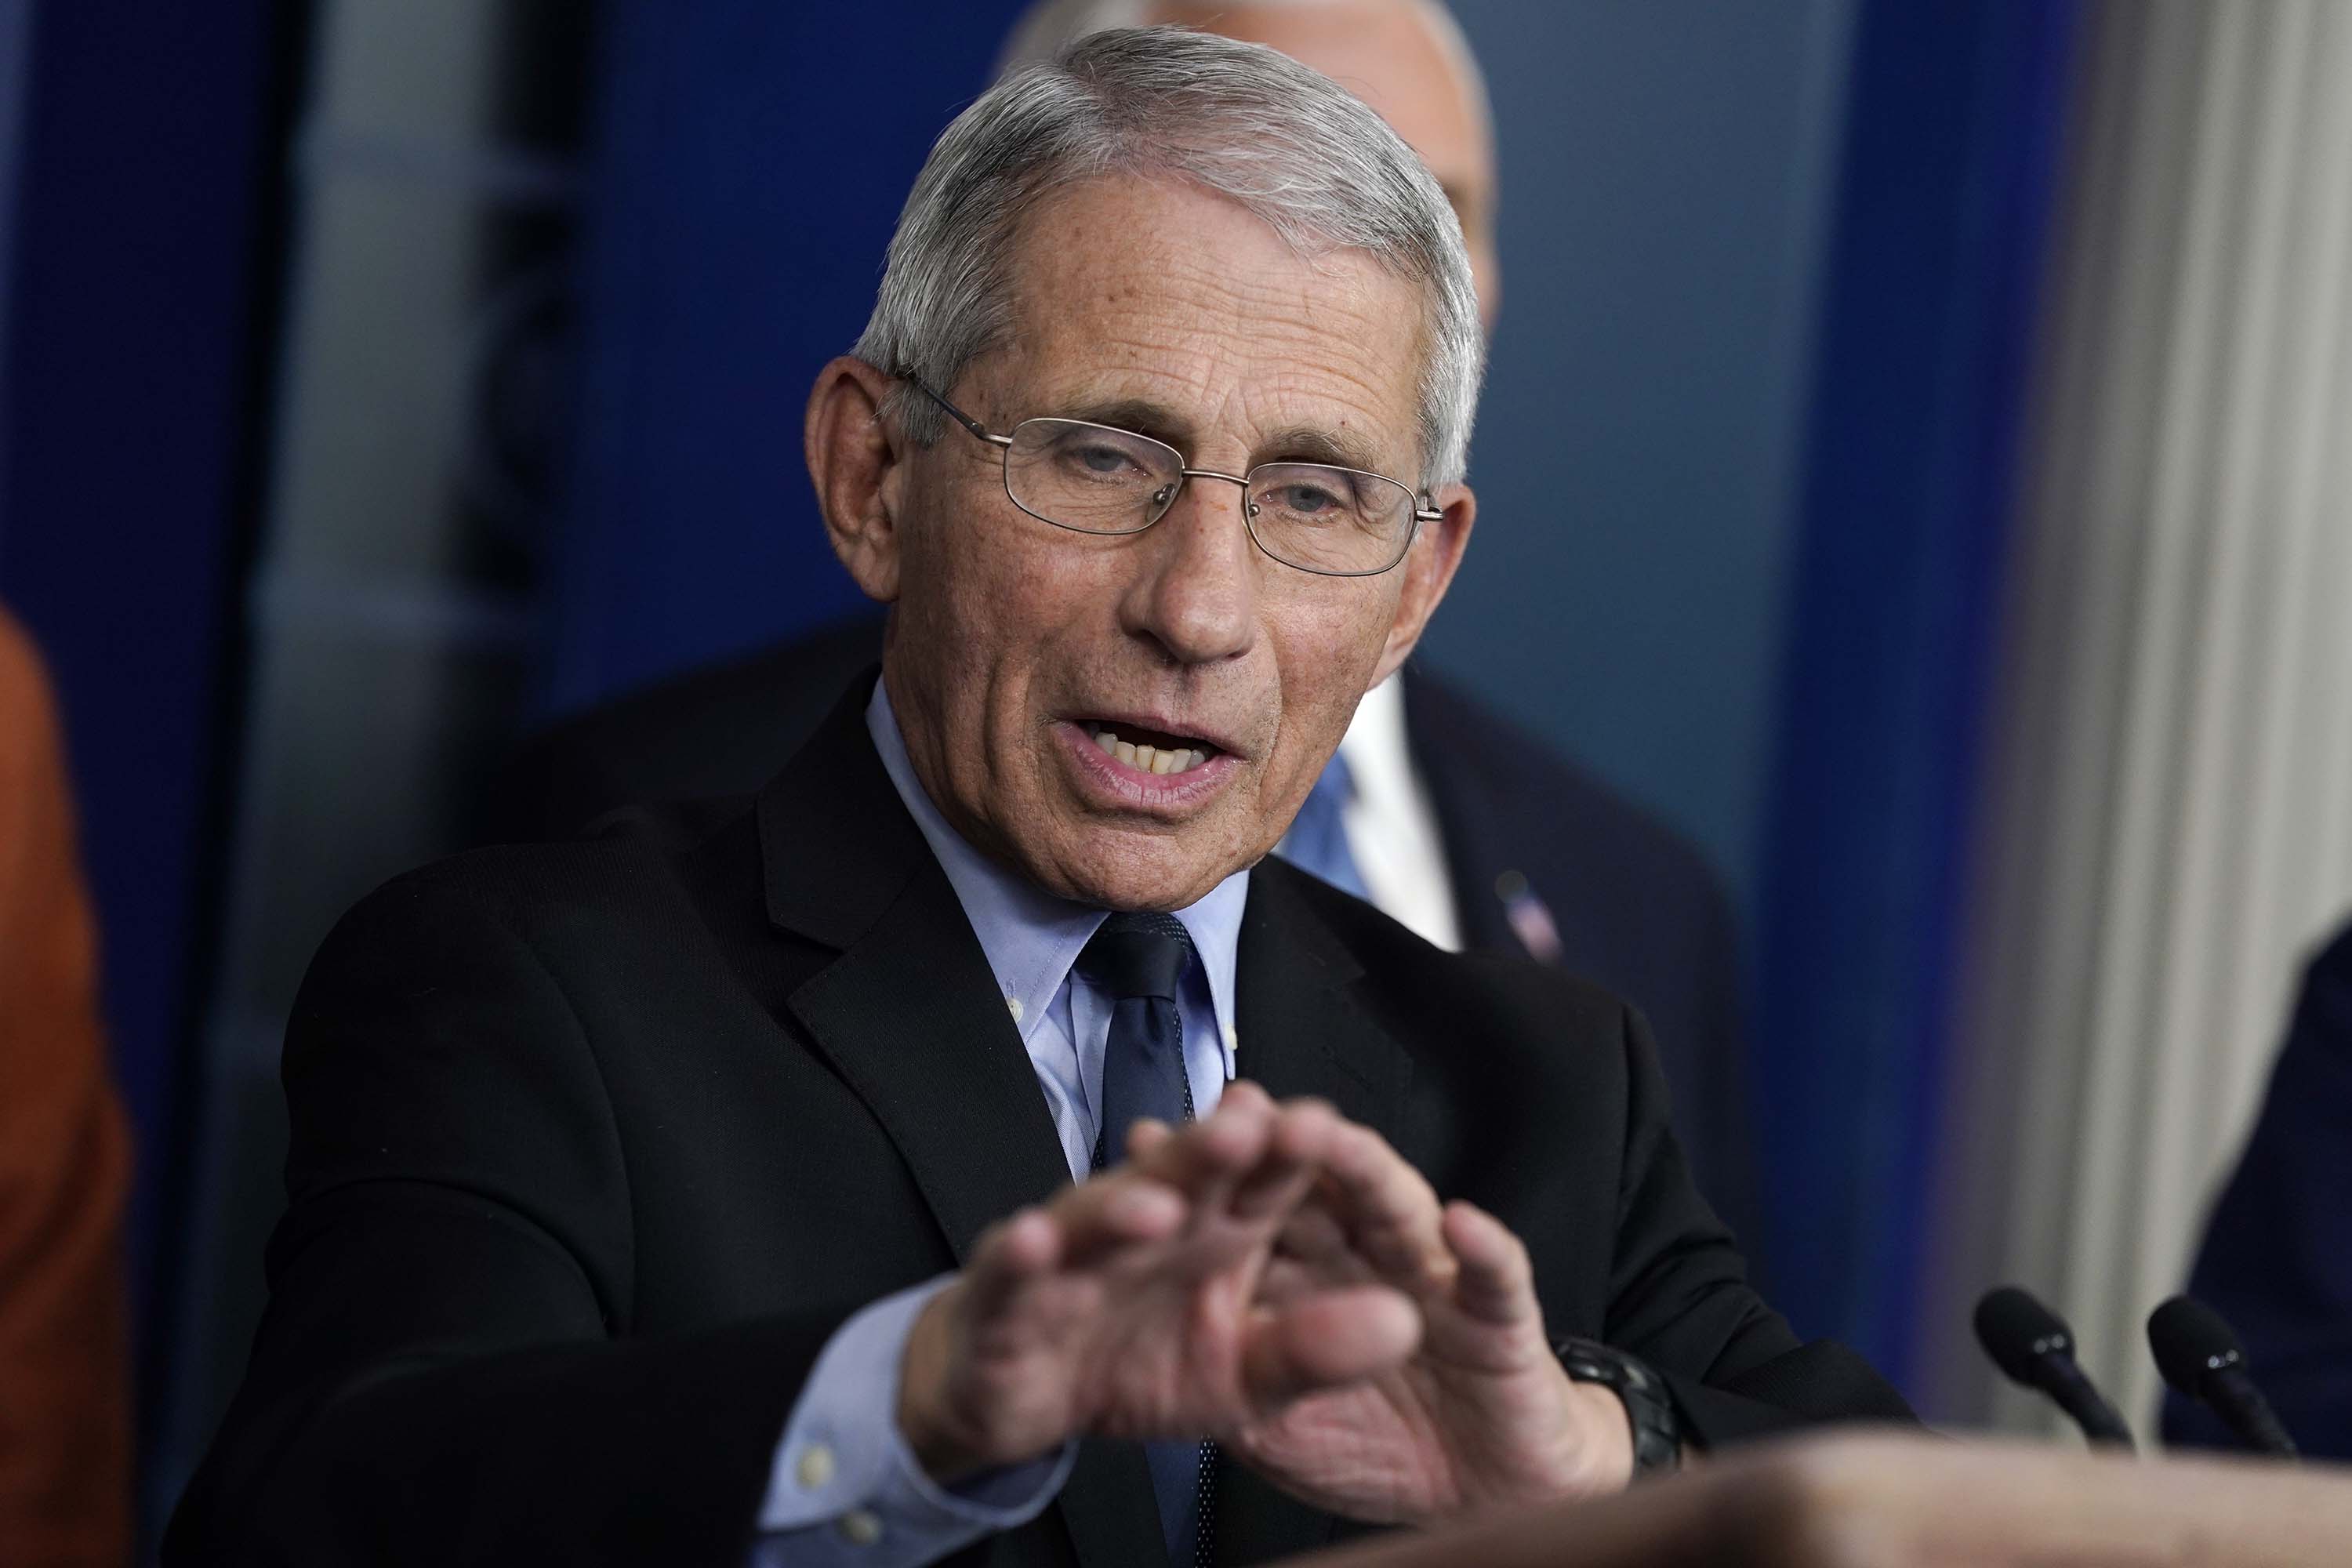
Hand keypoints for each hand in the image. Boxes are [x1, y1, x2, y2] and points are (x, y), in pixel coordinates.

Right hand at [895, 1086, 1421, 1482]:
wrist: (1020, 1389)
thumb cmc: (1137, 1364)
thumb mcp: (1244, 1376)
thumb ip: (1318, 1349)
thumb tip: (1405, 1323)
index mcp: (1215, 1231)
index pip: (1259, 1183)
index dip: (1287, 1158)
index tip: (1326, 1130)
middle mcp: (1145, 1223)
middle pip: (1180, 1179)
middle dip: (1211, 1152)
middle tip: (1252, 1123)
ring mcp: (1071, 1254)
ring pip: (1096, 1218)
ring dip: (1121, 1205)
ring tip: (1158, 1202)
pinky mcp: (1007, 1296)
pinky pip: (1014, 1274)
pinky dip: (1022, 1258)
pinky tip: (1036, 1241)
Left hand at [1150, 1118, 1632, 1523]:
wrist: (1483, 1493)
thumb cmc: (1379, 1445)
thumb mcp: (1280, 1434)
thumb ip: (1228, 1385)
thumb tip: (1152, 1339)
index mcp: (1307, 1273)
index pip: (1248, 1209)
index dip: (1204, 1178)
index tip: (1149, 1142)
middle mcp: (1364, 1255)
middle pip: (1314, 1190)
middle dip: (1277, 1147)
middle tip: (1238, 1110)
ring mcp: (1433, 1277)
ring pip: (1398, 1208)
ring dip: (1368, 1171)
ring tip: (1333, 1138)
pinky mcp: (1500, 1316)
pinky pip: (1495, 1277)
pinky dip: (1483, 1250)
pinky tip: (1461, 1224)